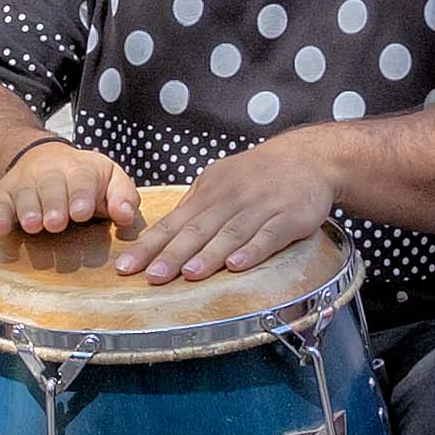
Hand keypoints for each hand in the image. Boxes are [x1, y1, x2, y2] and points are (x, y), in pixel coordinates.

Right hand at [0, 135, 141, 242]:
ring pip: (25, 193)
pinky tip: (0, 229)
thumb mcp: (111, 180)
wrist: (44, 159)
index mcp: (80, 169)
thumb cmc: (85, 179)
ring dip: (28, 210)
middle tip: (56, 223)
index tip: (81, 212)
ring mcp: (25, 181)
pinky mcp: (4, 193)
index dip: (80, 196)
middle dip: (54, 204)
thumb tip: (126, 215)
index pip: (81, 179)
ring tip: (34, 226)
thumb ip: (123, 197)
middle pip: (51, 186)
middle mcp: (50, 172)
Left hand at [119, 127, 344, 281]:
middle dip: (171, 254)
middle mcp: (231, 198)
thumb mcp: (221, 180)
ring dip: (208, 255)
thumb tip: (165, 234)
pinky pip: (269, 235)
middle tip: (150, 276)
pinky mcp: (290, 216)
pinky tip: (236, 267)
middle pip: (197, 229)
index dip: (150, 245)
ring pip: (230, 233)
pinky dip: (252, 251)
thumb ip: (197, 207)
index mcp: (209, 191)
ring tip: (187, 274)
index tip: (127, 266)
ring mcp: (261, 206)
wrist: (308, 157)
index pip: (174, 222)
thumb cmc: (259, 175)